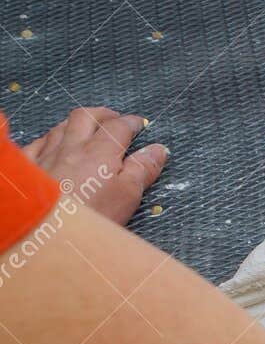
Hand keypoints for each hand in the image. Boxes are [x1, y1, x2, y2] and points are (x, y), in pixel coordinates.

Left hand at [22, 107, 167, 226]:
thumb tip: (158, 149)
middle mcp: (71, 146)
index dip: (133, 122)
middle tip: (116, 119)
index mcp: (100, 152)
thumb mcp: (127, 196)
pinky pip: (38, 143)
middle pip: (86, 116)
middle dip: (104, 114)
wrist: (45, 230)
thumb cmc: (90, 216)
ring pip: (61, 126)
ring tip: (88, 130)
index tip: (141, 124)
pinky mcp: (28, 167)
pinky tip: (54, 146)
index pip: (119, 126)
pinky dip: (50, 139)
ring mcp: (46, 154)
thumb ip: (143, 170)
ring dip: (78, 123)